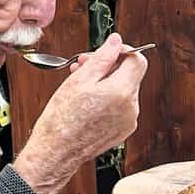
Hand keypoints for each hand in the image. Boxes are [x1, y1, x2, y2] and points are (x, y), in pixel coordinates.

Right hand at [13, 33, 147, 193]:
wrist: (56, 152)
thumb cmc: (62, 118)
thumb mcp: (79, 80)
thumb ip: (102, 57)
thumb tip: (116, 41)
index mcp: (122, 91)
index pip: (138, 60)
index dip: (122, 51)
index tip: (106, 51)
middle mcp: (131, 106)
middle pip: (129, 74)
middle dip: (108, 66)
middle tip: (83, 64)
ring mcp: (129, 120)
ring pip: (123, 90)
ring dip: (105, 82)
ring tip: (80, 83)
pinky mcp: (123, 130)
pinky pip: (120, 106)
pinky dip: (107, 99)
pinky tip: (87, 101)